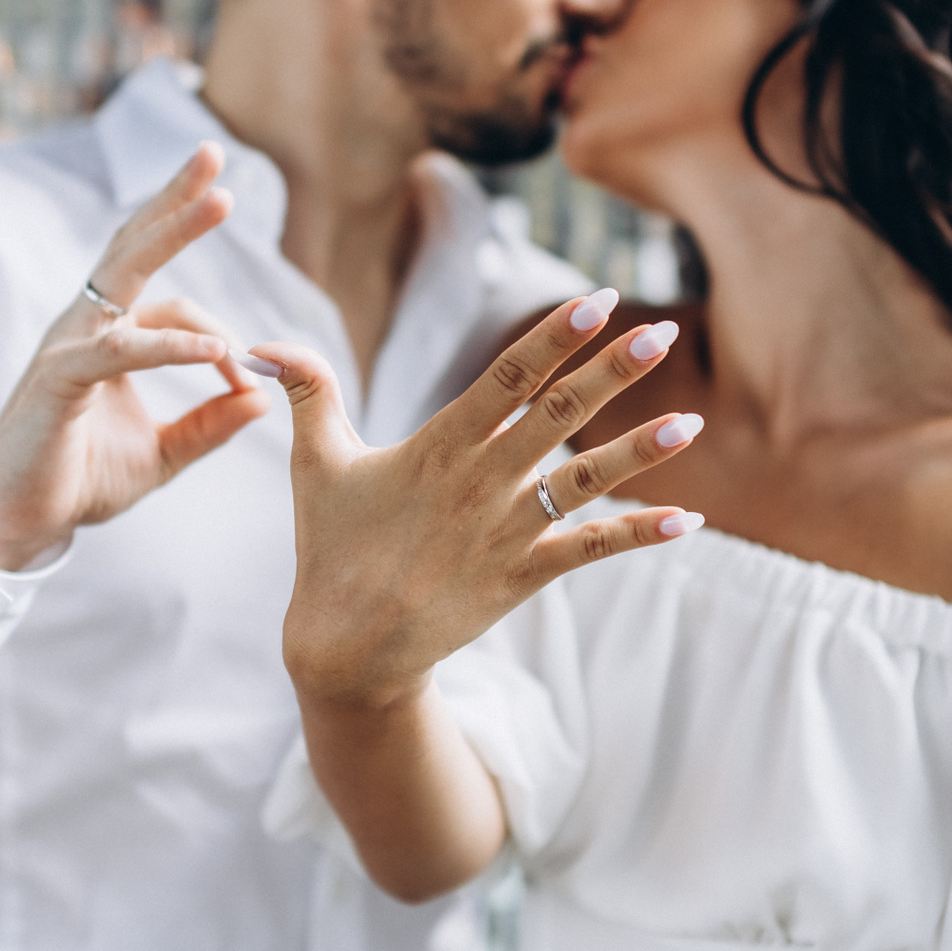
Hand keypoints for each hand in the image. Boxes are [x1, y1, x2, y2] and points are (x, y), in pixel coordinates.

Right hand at [0, 142, 269, 568]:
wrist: (17, 522)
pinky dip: (169, 346)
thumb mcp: (163, 453)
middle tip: (217, 155)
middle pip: (136, 245)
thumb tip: (264, 397)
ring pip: (125, 271)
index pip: (176, 304)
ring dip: (174, 229)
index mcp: (111, 336)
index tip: (254, 383)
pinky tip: (217, 350)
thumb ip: (209, 424)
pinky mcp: (58, 377)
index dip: (224, 338)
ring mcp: (69, 344)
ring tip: (220, 200)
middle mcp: (87, 325)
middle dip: (177, 198)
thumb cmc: (80, 480)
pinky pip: (119, 349)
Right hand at [249, 288, 703, 708]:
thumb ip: (309, 393)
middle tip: (659, 331)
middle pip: (555, 414)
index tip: (597, 300)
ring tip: (691, 424)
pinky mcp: (520, 577)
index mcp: (436, 446)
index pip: (504, 377)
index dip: (552, 337)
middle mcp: (478, 483)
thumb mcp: (314, 463)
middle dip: (611, 371)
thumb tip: (260, 343)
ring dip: (638, 451)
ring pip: (583, 481)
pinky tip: (687, 520)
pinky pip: (589, 550)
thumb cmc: (331, 549)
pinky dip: (638, 535)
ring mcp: (504, 532)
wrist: (346, 650)